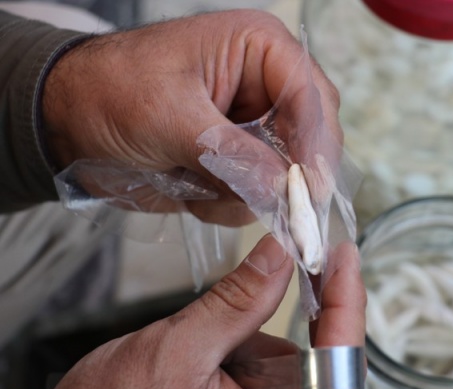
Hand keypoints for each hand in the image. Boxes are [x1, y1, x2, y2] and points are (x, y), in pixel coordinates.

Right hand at [23, 235, 365, 388]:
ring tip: (217, 335)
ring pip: (296, 366)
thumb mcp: (177, 352)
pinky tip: (214, 349)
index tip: (345, 257)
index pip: (337, 372)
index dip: (348, 308)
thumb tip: (280, 253)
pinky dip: (250, 344)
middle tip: (305, 258)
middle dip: (311, 312)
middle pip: (326, 367)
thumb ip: (237, 303)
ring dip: (267, 334)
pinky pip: (270, 371)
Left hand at [42, 10, 340, 225]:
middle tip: (275, 206)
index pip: (310, 94)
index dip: (315, 141)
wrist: (67, 122)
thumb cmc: (110, 92)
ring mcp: (254, 129)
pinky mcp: (240, 163)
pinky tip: (192, 191)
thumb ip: (228, 152)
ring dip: (247, 193)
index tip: (307, 186)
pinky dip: (228, 205)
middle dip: (286, 174)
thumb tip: (280, 188)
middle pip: (311, 137)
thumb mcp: (167, 115)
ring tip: (199, 186)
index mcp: (258, 49)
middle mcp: (266, 87)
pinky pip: (259, 196)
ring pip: (287, 175)